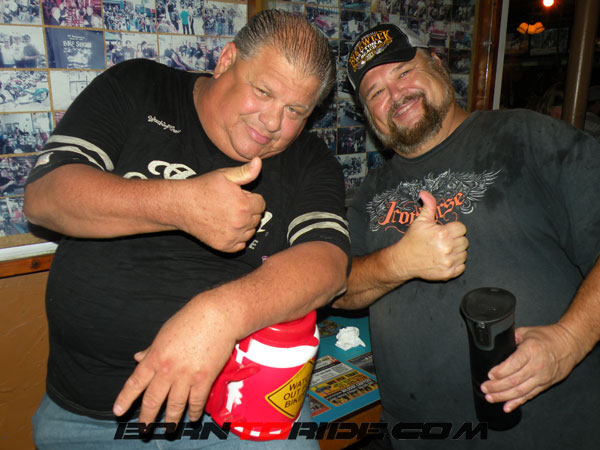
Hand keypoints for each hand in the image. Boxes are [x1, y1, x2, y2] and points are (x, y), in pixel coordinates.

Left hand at [112, 296, 236, 425]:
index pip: (135, 382)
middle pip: (153, 399)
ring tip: (169, 429)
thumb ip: (151, 349)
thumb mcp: (164, 333)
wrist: (217, 316)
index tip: (118, 411)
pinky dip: (194, 411)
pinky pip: (197, 401)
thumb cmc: (190, 319)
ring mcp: (186, 376)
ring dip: (171, 420)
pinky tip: (193, 417)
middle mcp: (167, 369)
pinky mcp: (204, 378)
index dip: (125, 399)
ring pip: (174, 405)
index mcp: (155, 356)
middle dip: (147, 417)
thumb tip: (138, 358)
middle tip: (144, 429)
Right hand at [175, 157, 265, 251]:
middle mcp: (241, 223)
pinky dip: (237, 238)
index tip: (238, 196)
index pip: (261, 204)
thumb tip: (259, 161)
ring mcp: (233, 237)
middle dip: (248, 211)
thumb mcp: (225, 175)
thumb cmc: (203, 188)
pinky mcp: (225, 246)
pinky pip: (241, 244)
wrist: (182, 206)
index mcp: (244, 205)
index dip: (250, 198)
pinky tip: (226, 227)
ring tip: (227, 215)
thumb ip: (246, 171)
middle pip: (257, 218)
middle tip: (230, 205)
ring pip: (250, 232)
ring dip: (244, 225)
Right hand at [389, 191, 467, 281]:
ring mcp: (448, 262)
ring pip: (464, 254)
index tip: (445, 232)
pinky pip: (462, 266)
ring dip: (456, 252)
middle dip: (455, 240)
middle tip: (443, 242)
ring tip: (443, 251)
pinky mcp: (448, 273)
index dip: (453, 229)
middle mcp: (447, 248)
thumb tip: (425, 193)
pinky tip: (444, 260)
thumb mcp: (419, 221)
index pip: (461, 228)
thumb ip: (428, 206)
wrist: (403, 260)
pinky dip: (455, 264)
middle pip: (464, 241)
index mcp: (442, 233)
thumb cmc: (412, 240)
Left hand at [480, 324, 582, 411]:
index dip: (500, 372)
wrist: (569, 344)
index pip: (513, 365)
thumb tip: (495, 345)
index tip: (489, 375)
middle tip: (484, 388)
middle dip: (497, 387)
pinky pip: (529, 395)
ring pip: (520, 391)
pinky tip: (507, 406)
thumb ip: (511, 339)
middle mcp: (537, 366)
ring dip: (503, 396)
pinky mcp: (545, 385)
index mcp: (531, 350)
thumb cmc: (548, 336)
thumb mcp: (526, 331)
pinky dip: (517, 402)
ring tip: (490, 398)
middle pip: (514, 380)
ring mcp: (542, 378)